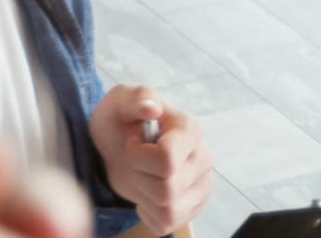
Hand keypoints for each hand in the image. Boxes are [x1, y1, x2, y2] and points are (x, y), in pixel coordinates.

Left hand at [89, 85, 214, 233]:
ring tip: (141, 177)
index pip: (167, 161)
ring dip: (143, 197)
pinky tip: (146, 193)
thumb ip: (137, 97)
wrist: (117, 146)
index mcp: (190, 129)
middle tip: (134, 162)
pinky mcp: (193, 207)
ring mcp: (202, 185)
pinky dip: (148, 213)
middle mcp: (203, 158)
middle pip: (166, 189)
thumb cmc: (120, 121)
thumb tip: (152, 107)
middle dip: (138, 177)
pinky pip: (167, 224)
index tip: (132, 143)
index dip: (139, 157)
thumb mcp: (120, 101)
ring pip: (168, 210)